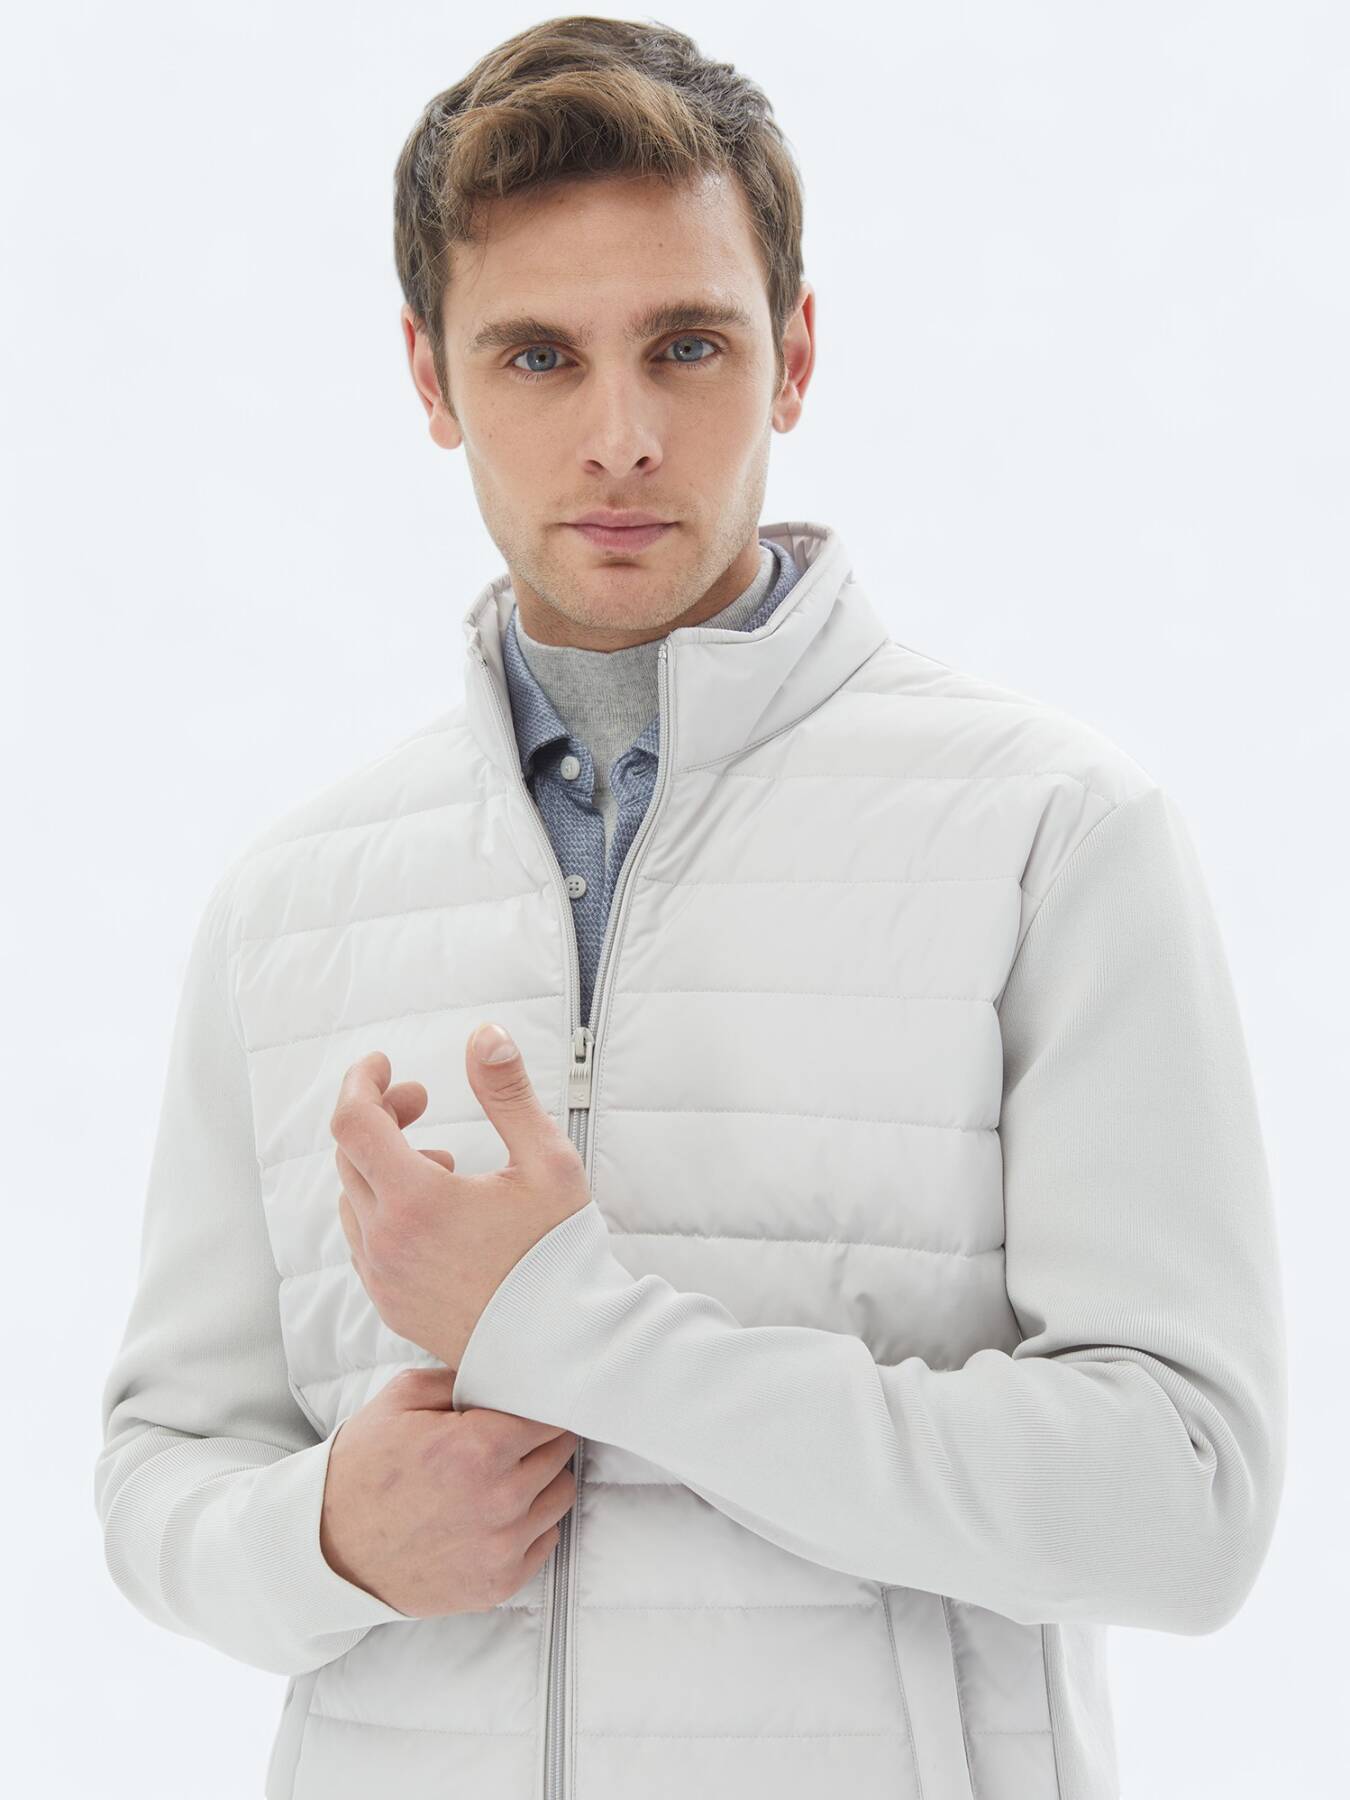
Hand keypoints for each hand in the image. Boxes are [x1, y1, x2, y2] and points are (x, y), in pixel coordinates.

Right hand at [320, 1366, 579, 1615]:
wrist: (327, 1548)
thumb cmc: (363, 1468)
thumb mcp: (401, 1398)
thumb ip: (462, 1376)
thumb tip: (508, 1371)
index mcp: (480, 1448)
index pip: (551, 1416)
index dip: (541, 1407)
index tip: (530, 1407)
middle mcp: (500, 1499)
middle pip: (560, 1454)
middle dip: (542, 1441)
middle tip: (516, 1439)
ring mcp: (502, 1547)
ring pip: (561, 1497)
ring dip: (543, 1482)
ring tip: (509, 1475)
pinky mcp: (498, 1585)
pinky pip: (546, 1542)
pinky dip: (532, 1525)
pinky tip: (501, 1513)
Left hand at [331, 1024, 592, 1369]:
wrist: (566, 1347)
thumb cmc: (561, 1253)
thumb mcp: (546, 1161)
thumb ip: (508, 1092)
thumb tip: (484, 1035)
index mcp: (416, 1200)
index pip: (353, 1121)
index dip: (362, 1081)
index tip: (385, 1064)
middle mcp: (385, 1242)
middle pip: (348, 1156)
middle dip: (379, 1116)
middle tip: (422, 1101)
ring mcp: (383, 1279)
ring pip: (351, 1200)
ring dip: (379, 1165)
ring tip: (437, 1160)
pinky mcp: (391, 1306)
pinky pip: (363, 1242)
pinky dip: (381, 1209)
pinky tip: (430, 1211)